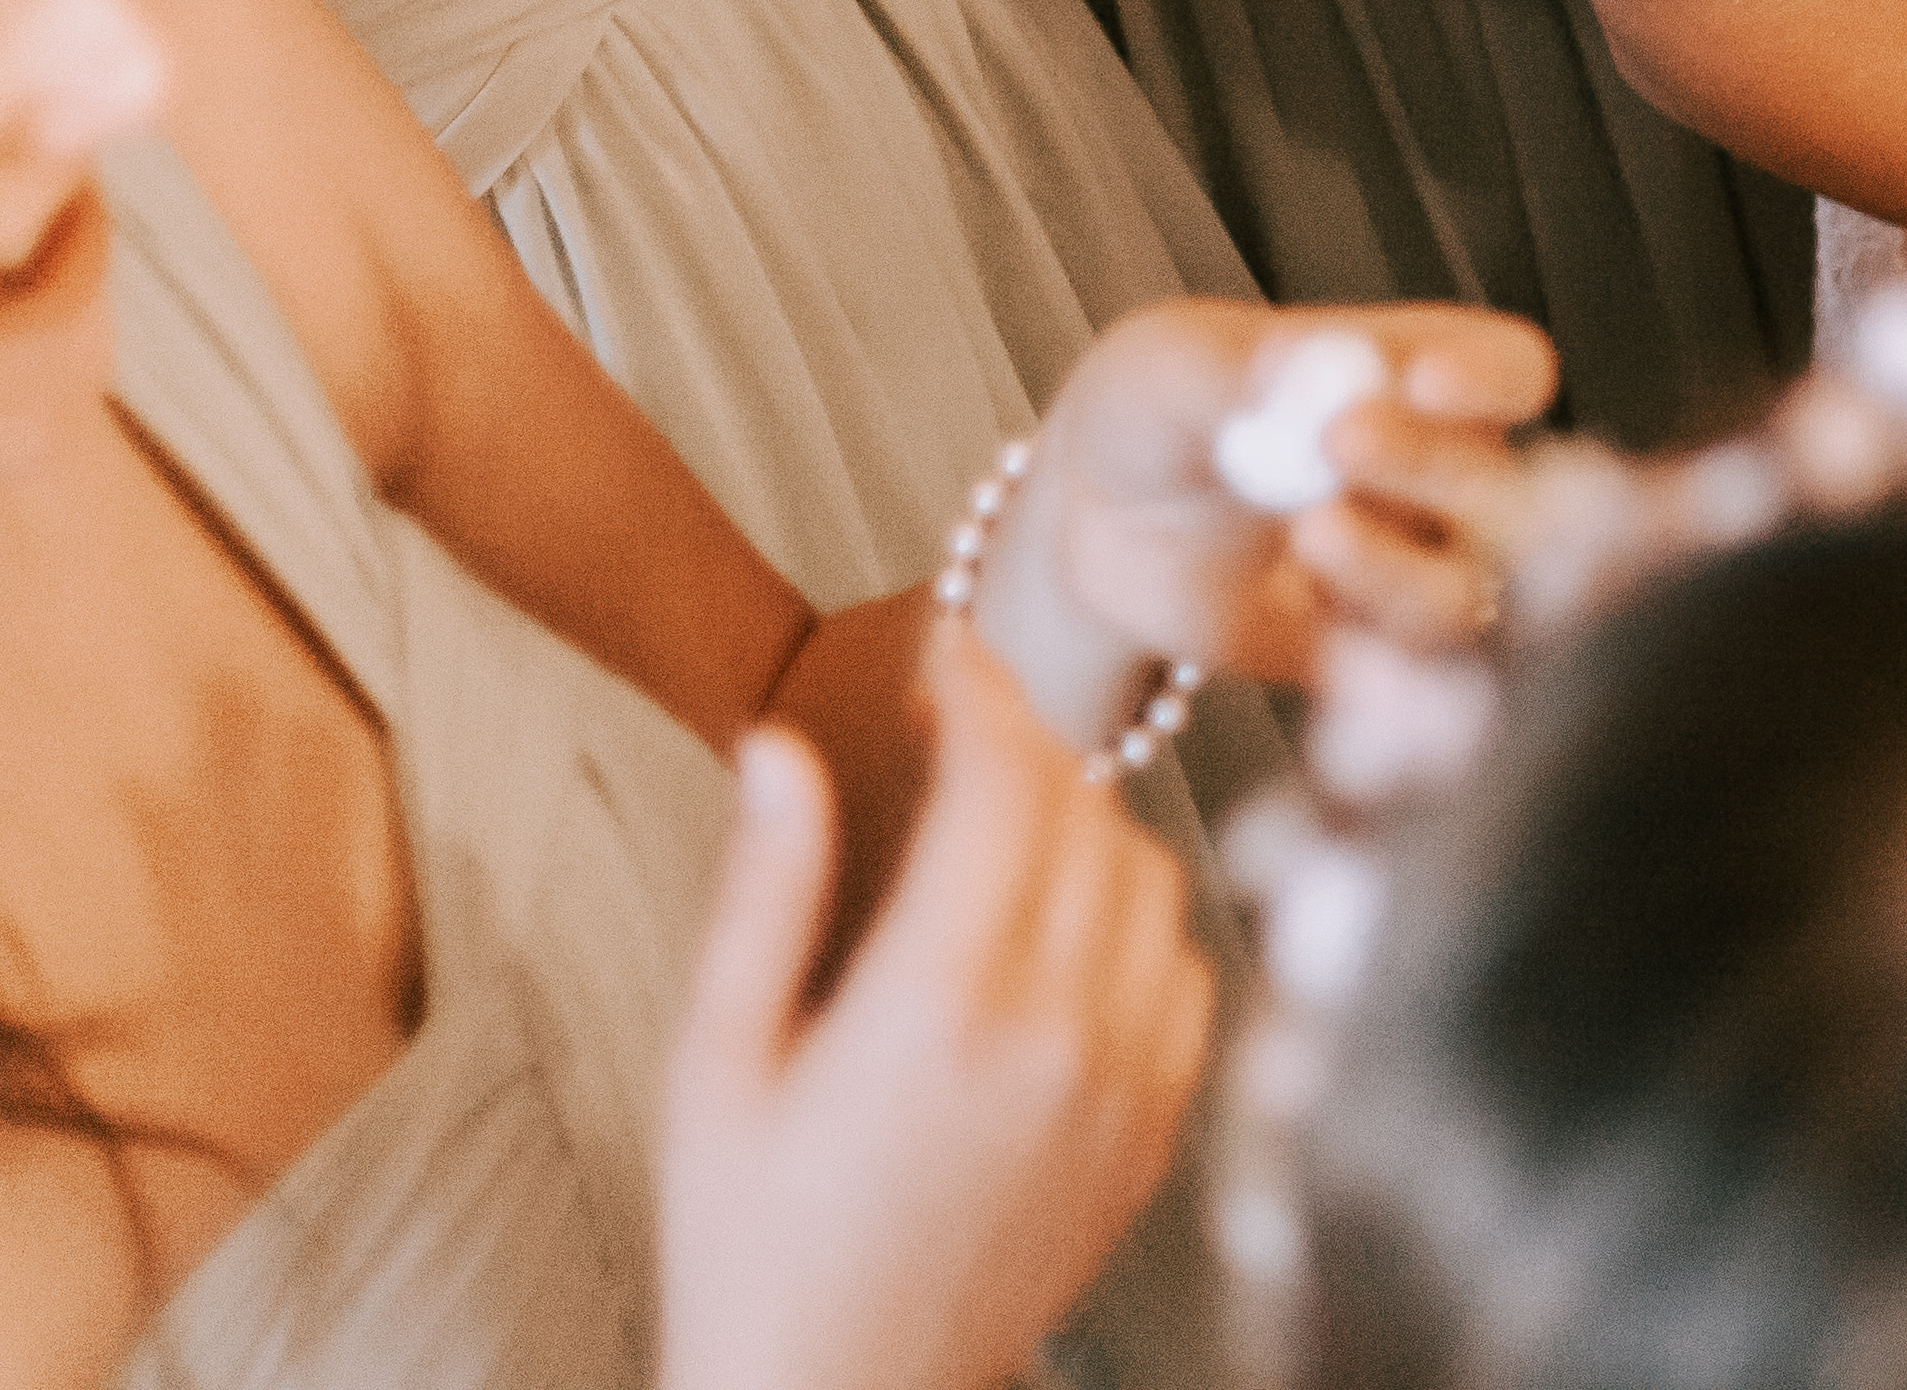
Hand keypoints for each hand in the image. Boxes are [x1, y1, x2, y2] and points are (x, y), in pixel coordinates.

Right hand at [655, 626, 1215, 1389]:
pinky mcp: (1155, 1129)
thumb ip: (765, 895)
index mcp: (937, 1004)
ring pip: (1149, 876)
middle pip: (1085, 812)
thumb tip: (781, 749)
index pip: (1005, 782)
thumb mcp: (719, 1067)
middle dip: (1026, 746)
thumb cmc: (755, 1249)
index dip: (981, 694)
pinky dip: (1140, 920)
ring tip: (1005, 829)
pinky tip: (1068, 932)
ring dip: (1087, 825)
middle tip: (961, 730)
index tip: (947, 658)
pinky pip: (1187, 970)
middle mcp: (1056, 1031)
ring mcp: (1123, 1082)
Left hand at [990, 302, 1558, 736]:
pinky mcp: (1368, 663)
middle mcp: (1441, 478)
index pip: (1511, 371)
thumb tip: (1310, 357)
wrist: (1097, 529)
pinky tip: (1324, 658)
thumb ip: (1243, 370)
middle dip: (1431, 466)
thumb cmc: (1150, 414)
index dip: (1490, 380)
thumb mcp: (1172, 373)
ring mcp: (1413, 573)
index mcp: (1420, 375)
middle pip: (1502, 486)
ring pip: (1461, 598)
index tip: (1425, 380)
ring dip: (1394, 571)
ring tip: (1308, 535)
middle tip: (1338, 441)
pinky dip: (1377, 684)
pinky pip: (1401, 691)